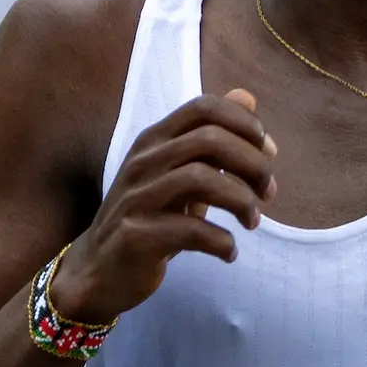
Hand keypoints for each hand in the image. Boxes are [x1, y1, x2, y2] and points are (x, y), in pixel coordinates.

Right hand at [50, 89, 276, 325]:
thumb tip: (248, 97)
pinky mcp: (137, 237)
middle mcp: (142, 162)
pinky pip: (191, 230)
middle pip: (210, 139)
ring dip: (241, 200)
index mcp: (154, 140)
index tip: (268, 152)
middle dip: (252, 164)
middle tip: (268, 192)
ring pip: (202, 179)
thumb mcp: (179, 171)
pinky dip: (221, 241)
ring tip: (252, 222)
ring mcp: (136, 198)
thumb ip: (212, 137)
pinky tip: (229, 252)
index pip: (204, 107)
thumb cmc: (148, 216)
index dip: (245, 125)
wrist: (98, 270)